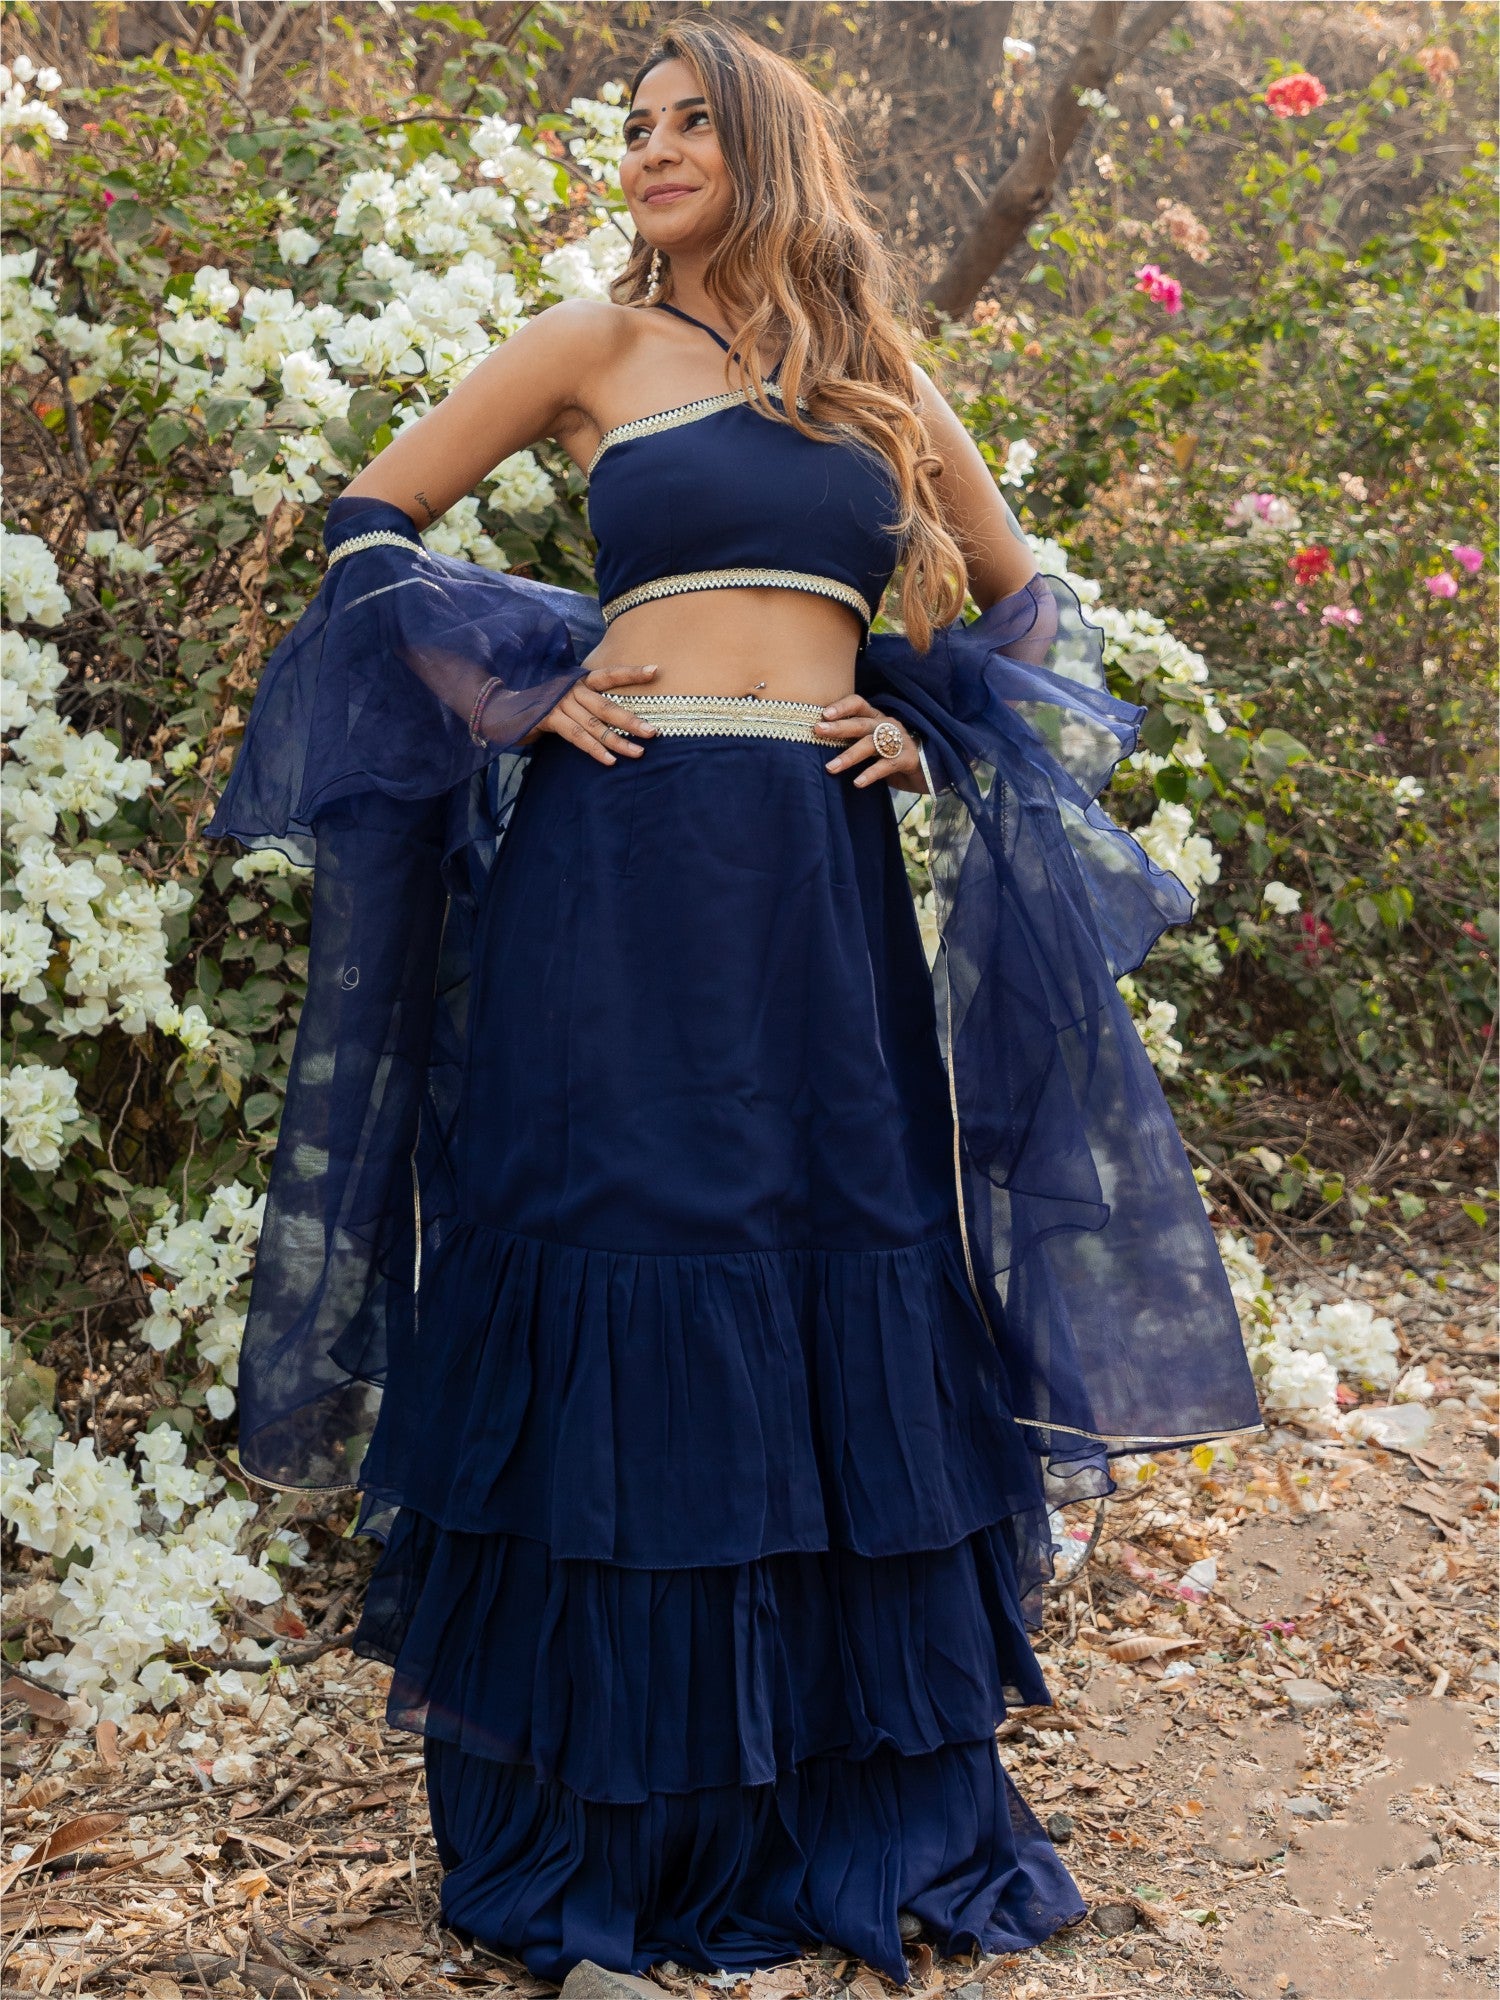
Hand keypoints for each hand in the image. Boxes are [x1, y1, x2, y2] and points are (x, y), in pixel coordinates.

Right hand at [520, 662, 659, 764]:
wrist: (502, 707)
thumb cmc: (542, 704)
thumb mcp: (567, 698)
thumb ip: (588, 703)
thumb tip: (620, 718)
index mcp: (579, 680)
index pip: (609, 675)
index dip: (632, 673)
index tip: (656, 670)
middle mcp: (571, 689)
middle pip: (607, 705)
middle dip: (631, 719)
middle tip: (653, 732)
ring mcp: (559, 703)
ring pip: (594, 724)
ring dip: (618, 740)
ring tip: (638, 752)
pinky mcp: (548, 718)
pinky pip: (576, 736)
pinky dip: (594, 749)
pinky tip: (610, 760)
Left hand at [814, 694, 927, 791]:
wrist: (927, 772)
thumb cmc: (890, 757)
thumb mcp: (870, 746)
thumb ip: (851, 742)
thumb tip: (815, 747)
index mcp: (876, 718)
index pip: (858, 704)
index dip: (842, 706)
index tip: (823, 715)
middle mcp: (887, 725)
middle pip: (861, 723)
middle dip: (839, 727)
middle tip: (818, 731)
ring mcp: (900, 741)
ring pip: (872, 744)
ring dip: (850, 755)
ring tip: (831, 767)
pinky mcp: (908, 759)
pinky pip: (887, 765)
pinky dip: (871, 773)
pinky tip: (858, 783)